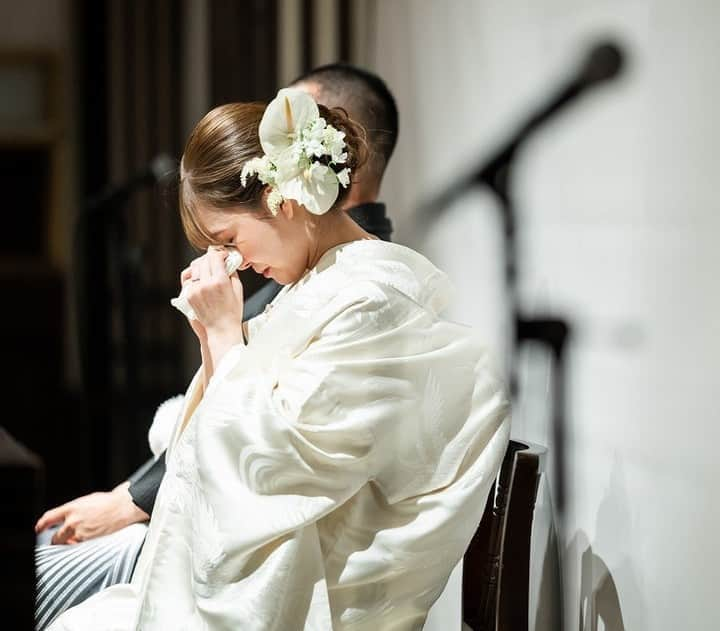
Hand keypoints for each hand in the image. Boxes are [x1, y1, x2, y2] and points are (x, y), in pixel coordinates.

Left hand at [34, 482, 148, 544]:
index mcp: (72, 508)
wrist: (124, 506)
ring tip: (78, 541)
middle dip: (57, 541)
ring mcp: (81, 532)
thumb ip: (74, 511)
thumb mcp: (87, 501)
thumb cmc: (108, 502)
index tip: (39, 529)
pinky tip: (86, 543)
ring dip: (70, 545)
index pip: (49, 518)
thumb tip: (66, 519)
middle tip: (61, 541)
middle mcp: (73, 521)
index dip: (41, 525)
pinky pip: (79, 548)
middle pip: (55, 538)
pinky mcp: (90, 541)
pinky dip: (80, 547)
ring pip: (68, 545)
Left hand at [182, 248, 244, 366]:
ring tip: (209, 269)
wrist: (221, 329)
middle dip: (211, 258)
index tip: (223, 255)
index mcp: (220, 281)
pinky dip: (196, 275)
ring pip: (195, 267)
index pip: (215, 257)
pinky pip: (189, 278)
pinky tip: (201, 278)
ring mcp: (196, 290)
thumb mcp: (238, 289)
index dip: (220, 253)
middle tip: (216, 261)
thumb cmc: (232, 312)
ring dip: (202, 265)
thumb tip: (228, 261)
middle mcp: (206, 284)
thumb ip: (232, 272)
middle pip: (204, 260)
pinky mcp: (189, 295)